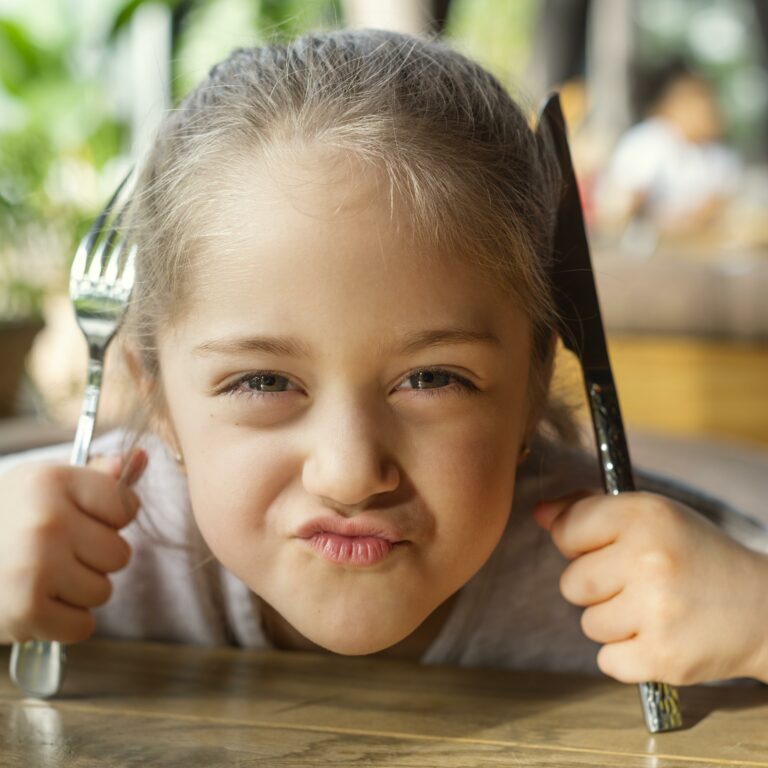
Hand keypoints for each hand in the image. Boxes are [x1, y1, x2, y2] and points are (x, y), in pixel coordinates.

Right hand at [0, 450, 145, 644]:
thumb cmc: (5, 519)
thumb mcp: (44, 484)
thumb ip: (97, 475)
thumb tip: (142, 458)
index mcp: (53, 481)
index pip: (127, 506)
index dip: (110, 519)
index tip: (83, 520)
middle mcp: (47, 520)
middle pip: (120, 554)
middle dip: (93, 559)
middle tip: (55, 554)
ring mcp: (36, 566)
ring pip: (103, 591)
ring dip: (78, 592)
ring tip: (41, 578)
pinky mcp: (26, 609)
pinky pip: (83, 626)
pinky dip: (64, 623)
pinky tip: (37, 604)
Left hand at [534, 490, 767, 684]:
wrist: (763, 608)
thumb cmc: (694, 554)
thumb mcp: (651, 516)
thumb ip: (590, 510)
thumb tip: (539, 514)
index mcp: (643, 516)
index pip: (565, 531)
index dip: (578, 544)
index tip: (605, 548)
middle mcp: (648, 559)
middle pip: (570, 583)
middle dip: (594, 587)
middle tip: (634, 583)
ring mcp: (656, 611)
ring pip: (588, 624)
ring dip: (613, 622)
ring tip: (652, 609)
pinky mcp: (662, 657)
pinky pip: (607, 660)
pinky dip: (626, 655)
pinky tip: (657, 636)